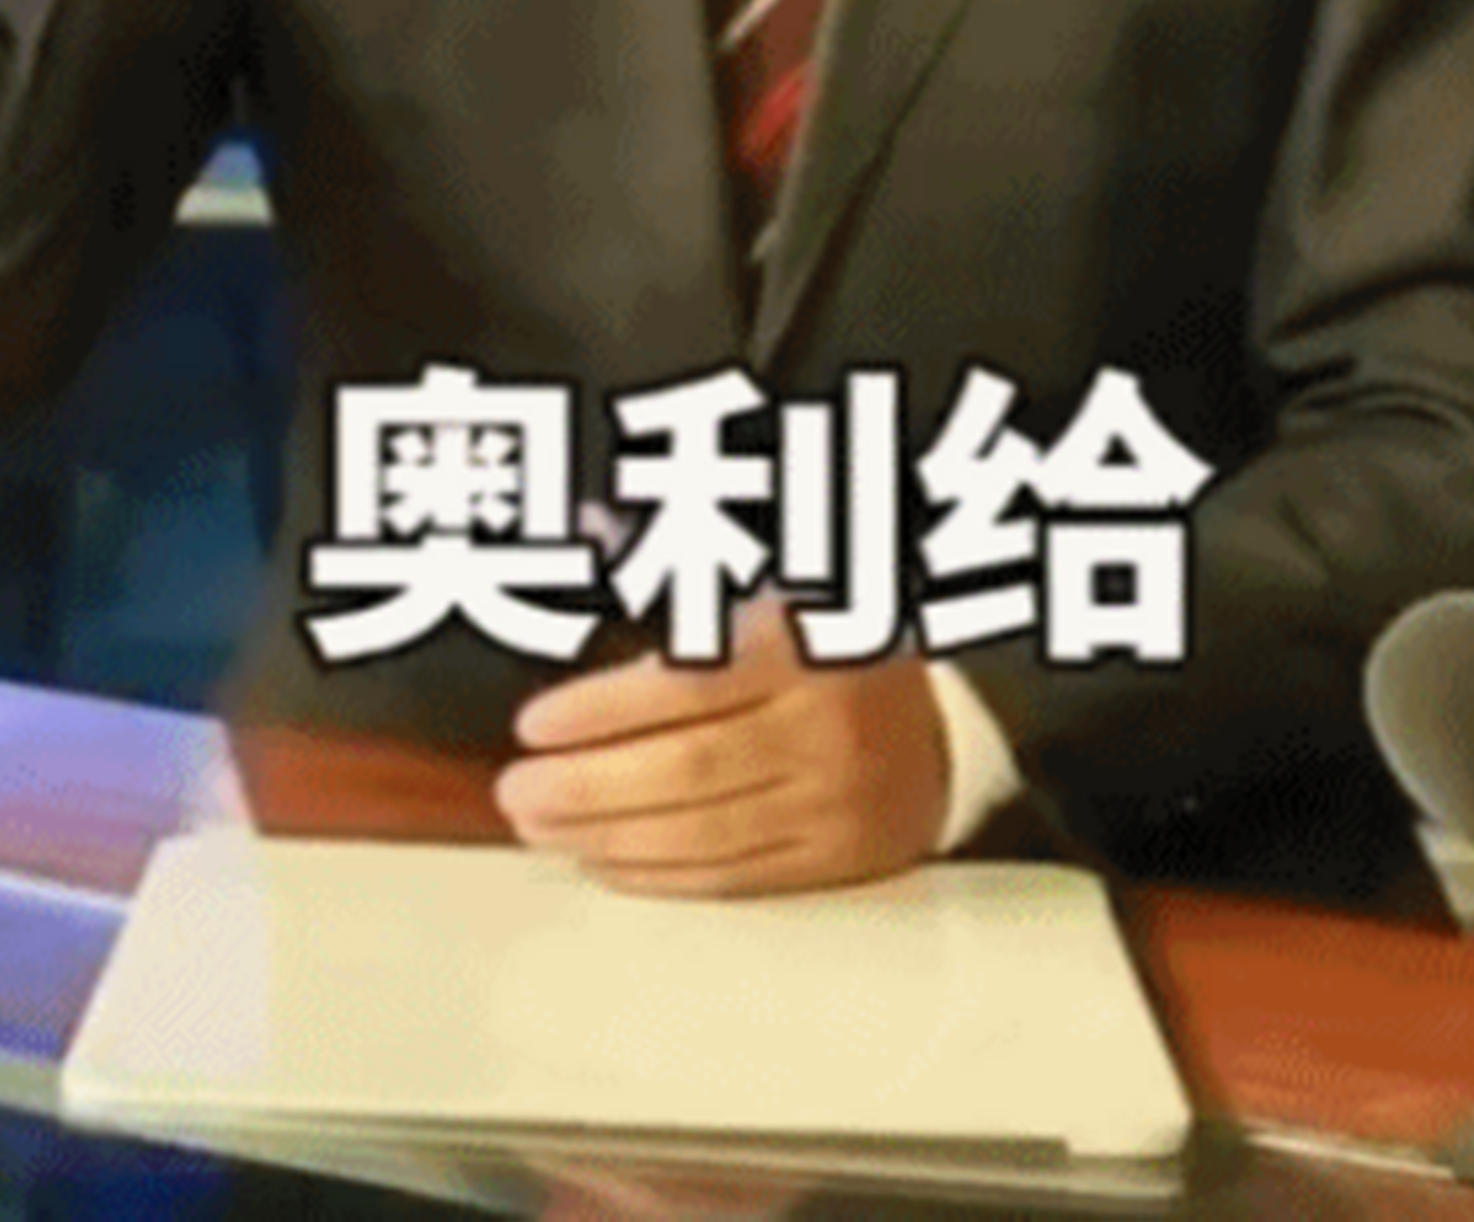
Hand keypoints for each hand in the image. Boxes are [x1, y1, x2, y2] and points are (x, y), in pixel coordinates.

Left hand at [495, 597, 949, 896]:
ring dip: (606, 840)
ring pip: (702, 837)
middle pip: (683, 773)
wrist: (955, 710)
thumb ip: (693, 610)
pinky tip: (607, 864)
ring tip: (545, 830)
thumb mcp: (776, 592)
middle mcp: (825, 729)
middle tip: (517, 794)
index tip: (534, 725)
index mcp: (808, 645)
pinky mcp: (841, 860)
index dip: (599, 713)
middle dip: (584, 791)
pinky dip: (660, 878)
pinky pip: (736, 881)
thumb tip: (578, 619)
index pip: (684, 687)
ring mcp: (836, 803)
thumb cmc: (840, 640)